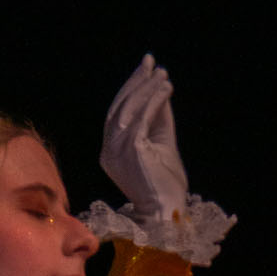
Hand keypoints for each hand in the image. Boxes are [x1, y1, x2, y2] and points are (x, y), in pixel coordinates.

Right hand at [99, 54, 190, 220]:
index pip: (117, 113)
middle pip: (120, 107)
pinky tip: (165, 89)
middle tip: (151, 63)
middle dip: (136, 83)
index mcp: (111, 151)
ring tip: (162, 75)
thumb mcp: (162, 144)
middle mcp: (108, 151)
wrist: (168, 211)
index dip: (130, 89)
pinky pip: (142, 118)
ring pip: (130, 110)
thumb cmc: (166, 184)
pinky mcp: (131, 151)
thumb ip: (159, 119)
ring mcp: (117, 152)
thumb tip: (160, 89)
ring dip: (147, 89)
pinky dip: (154, 101)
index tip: (144, 70)